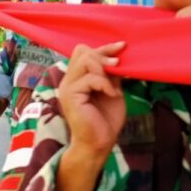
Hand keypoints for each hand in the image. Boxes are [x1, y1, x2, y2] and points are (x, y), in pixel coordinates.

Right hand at [59, 42, 126, 162]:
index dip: (104, 47)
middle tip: (118, 67)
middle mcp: (68, 79)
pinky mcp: (71, 95)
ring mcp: (67, 87)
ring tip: (113, 85)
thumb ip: (110, 74)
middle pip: (82, 51)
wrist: (99, 143)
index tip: (123, 47)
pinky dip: (105, 84)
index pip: (84, 51)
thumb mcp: (112, 90)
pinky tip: (113, 94)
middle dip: (103, 55)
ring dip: (104, 69)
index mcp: (76, 77)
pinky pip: (90, 78)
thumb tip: (117, 57)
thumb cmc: (105, 120)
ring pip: (85, 60)